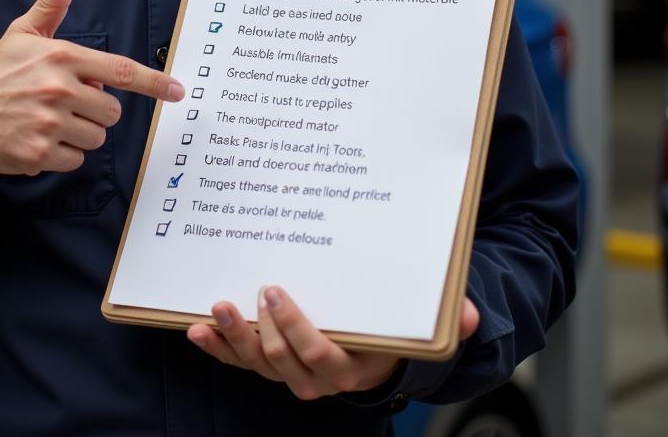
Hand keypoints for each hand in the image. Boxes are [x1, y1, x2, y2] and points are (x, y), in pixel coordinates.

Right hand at [0, 0, 182, 176]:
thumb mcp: (23, 33)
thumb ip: (51, 4)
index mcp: (61, 57)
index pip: (120, 70)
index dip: (154, 82)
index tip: (178, 91)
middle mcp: (57, 89)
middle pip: (112, 112)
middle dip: (97, 110)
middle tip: (68, 102)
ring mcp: (47, 123)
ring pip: (96, 138)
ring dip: (80, 133)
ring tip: (50, 120)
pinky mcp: (38, 154)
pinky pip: (75, 159)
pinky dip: (62, 154)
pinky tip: (39, 139)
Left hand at [187, 289, 479, 400]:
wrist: (377, 349)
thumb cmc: (392, 329)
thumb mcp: (419, 322)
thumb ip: (445, 317)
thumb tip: (469, 313)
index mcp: (350, 368)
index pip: (318, 356)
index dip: (293, 328)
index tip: (276, 290)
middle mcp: (315, 377)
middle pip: (279, 361)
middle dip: (260, 329)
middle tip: (248, 290)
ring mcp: (287, 370)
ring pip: (255, 364)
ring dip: (231, 338)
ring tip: (212, 310)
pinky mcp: (267, 361)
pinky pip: (238, 361)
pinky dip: (217, 348)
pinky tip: (198, 329)